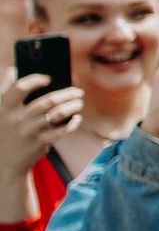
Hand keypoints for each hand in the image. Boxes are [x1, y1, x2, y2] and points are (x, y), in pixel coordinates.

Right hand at [0, 68, 83, 182]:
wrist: (5, 162)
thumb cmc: (8, 131)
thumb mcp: (3, 113)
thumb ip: (10, 92)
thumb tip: (14, 68)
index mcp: (6, 108)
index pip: (19, 88)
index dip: (34, 80)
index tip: (48, 78)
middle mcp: (17, 118)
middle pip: (48, 100)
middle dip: (67, 93)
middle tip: (78, 91)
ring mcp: (29, 131)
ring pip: (58, 113)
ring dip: (73, 106)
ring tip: (79, 103)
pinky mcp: (40, 142)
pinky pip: (62, 130)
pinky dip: (73, 123)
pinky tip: (77, 118)